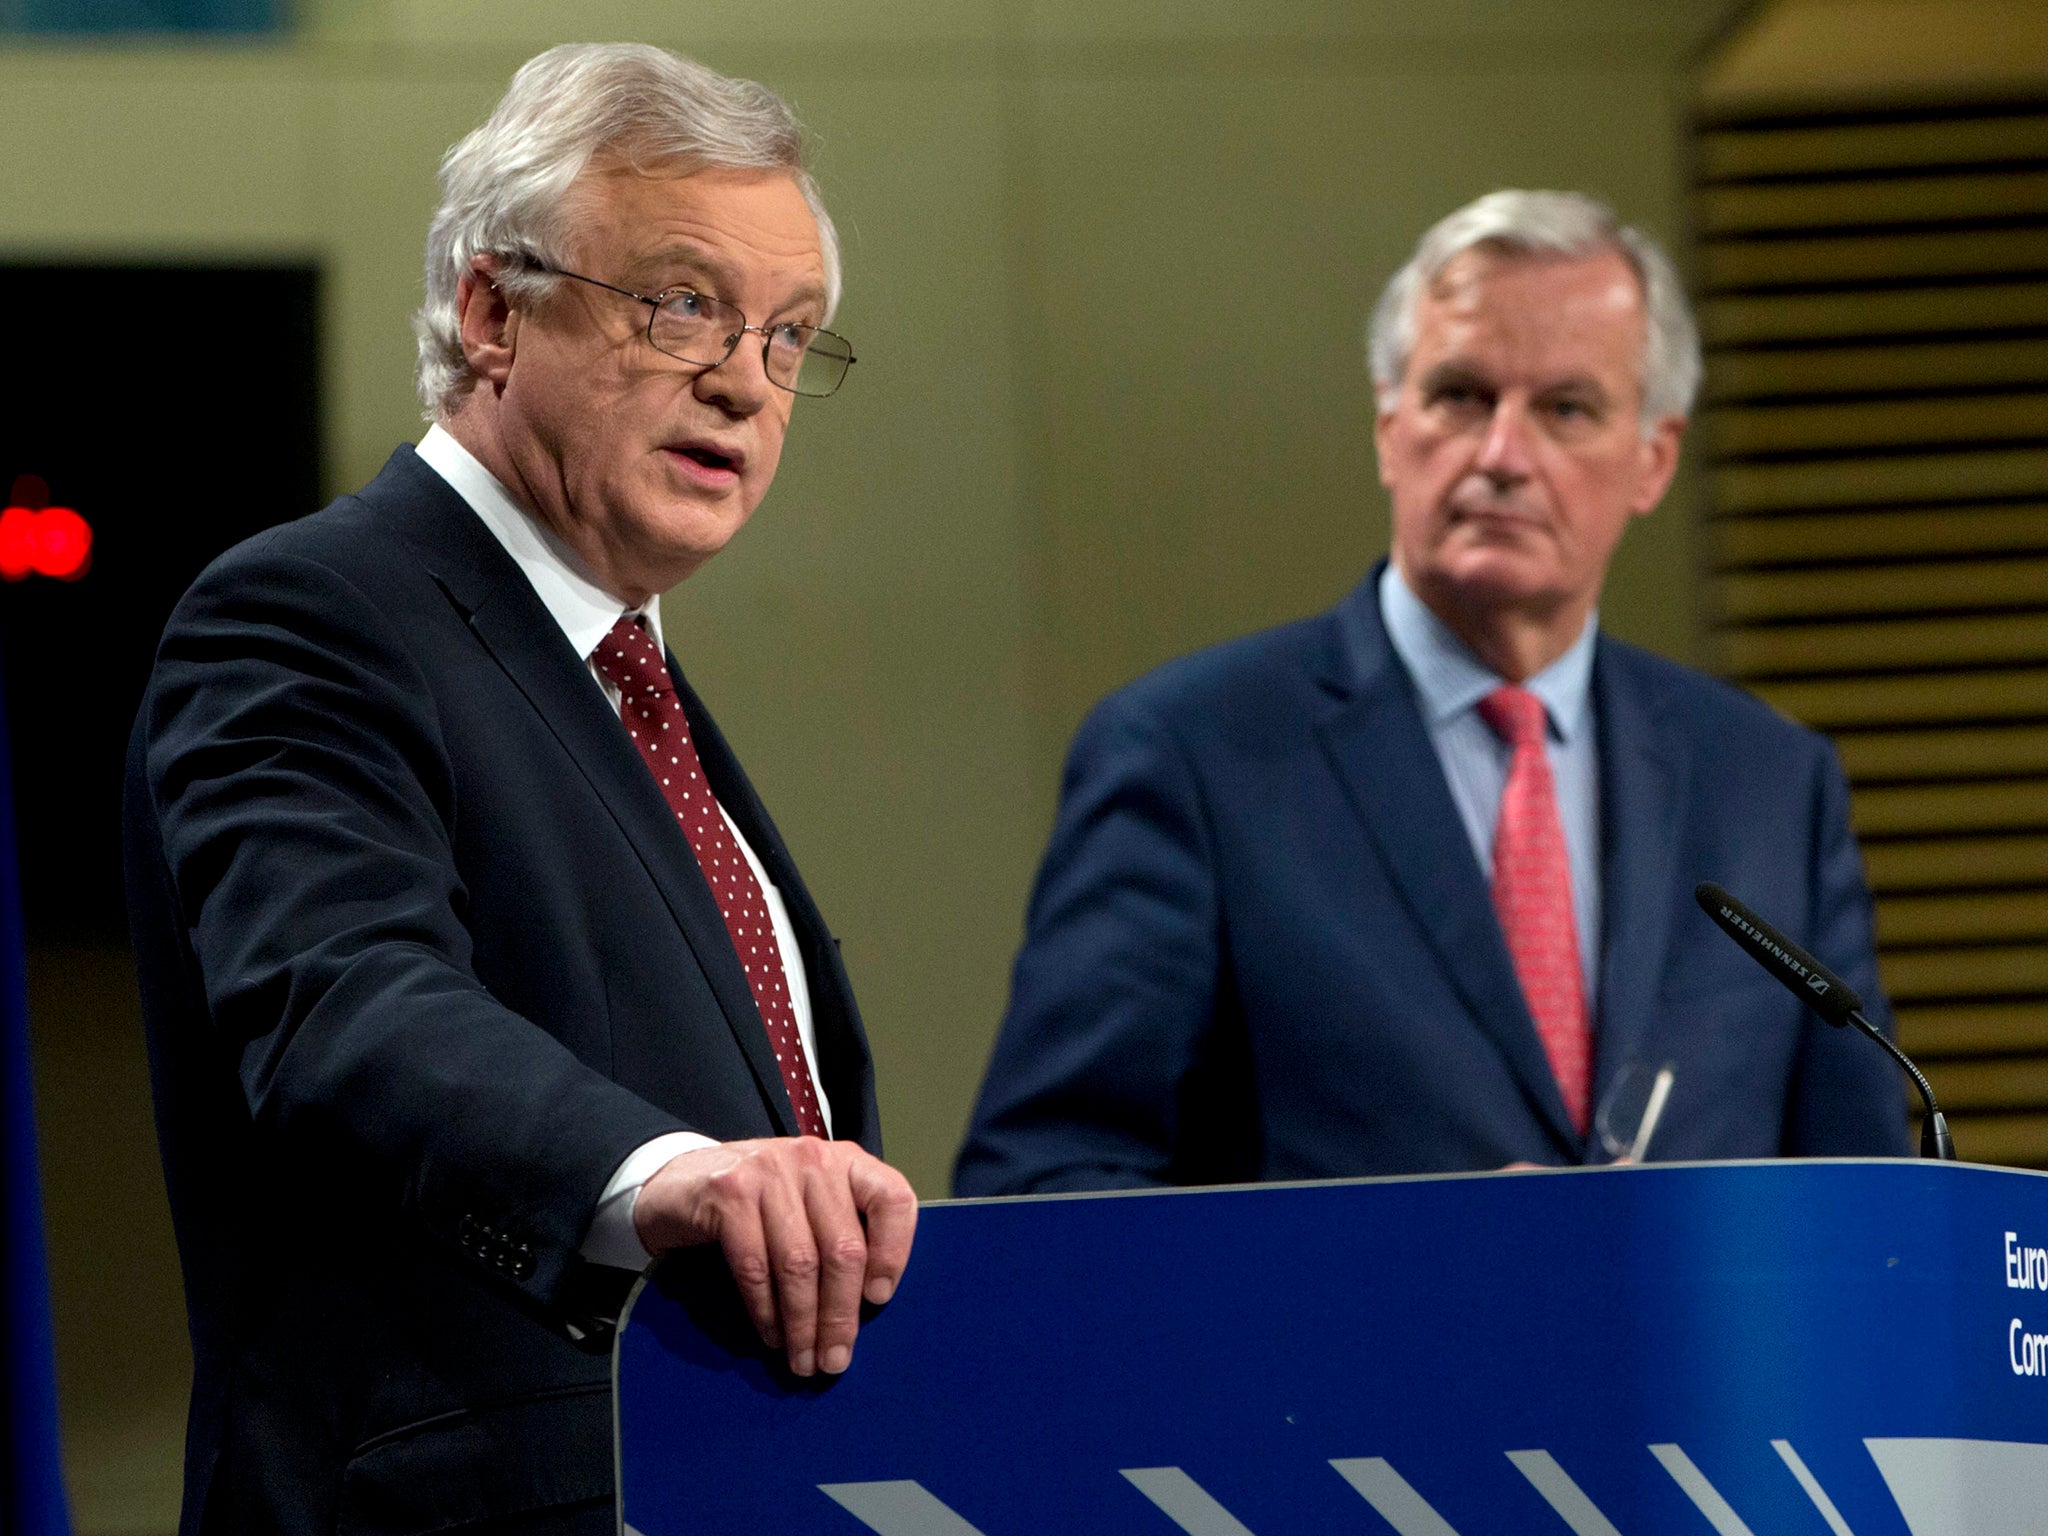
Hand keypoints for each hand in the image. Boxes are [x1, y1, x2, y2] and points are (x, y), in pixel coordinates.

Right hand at [633, 1138, 916, 1376]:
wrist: (679, 1181)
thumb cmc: (759, 1203)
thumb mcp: (809, 1203)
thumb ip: (841, 1232)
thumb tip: (869, 1305)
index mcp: (846, 1160)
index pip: (891, 1198)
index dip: (894, 1252)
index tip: (879, 1299)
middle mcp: (813, 1158)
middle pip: (843, 1247)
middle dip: (840, 1314)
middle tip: (835, 1359)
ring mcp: (770, 1171)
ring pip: (800, 1263)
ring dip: (803, 1322)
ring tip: (804, 1360)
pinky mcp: (729, 1193)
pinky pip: (756, 1266)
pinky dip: (766, 1310)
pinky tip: (773, 1335)